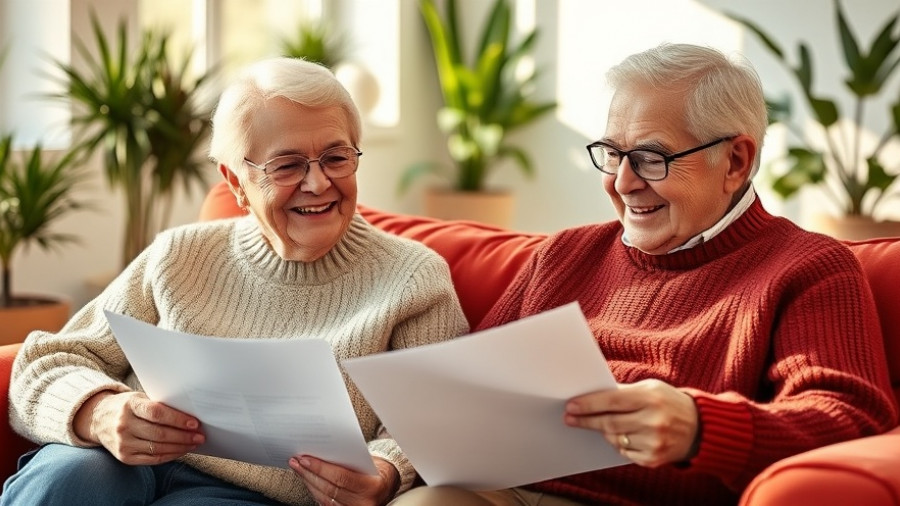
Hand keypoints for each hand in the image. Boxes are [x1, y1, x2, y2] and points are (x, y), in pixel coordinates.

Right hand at [74, 390, 204, 464]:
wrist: (98, 419)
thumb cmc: (127, 407)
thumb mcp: (139, 398)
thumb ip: (159, 406)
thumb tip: (188, 415)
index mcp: (130, 406)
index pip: (157, 413)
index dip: (177, 419)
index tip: (194, 423)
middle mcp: (124, 425)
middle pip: (159, 433)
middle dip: (183, 436)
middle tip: (200, 436)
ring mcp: (123, 443)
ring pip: (157, 448)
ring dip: (180, 447)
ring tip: (194, 443)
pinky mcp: (124, 457)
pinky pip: (152, 459)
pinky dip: (169, 456)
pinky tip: (180, 451)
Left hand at [289, 455, 398, 505]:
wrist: (387, 485)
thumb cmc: (377, 469)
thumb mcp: (369, 461)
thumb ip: (349, 459)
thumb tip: (321, 451)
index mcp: (373, 486)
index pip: (341, 477)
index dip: (320, 468)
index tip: (305, 458)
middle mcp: (364, 502)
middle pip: (329, 489)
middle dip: (309, 474)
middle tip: (296, 461)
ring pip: (324, 498)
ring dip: (308, 482)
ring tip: (298, 469)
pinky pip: (325, 504)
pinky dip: (314, 491)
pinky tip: (307, 480)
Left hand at [564, 379, 698, 467]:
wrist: (700, 428)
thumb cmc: (668, 402)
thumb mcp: (650, 388)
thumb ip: (623, 391)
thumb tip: (591, 394)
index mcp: (651, 398)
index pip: (611, 401)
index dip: (588, 404)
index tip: (570, 405)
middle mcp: (653, 421)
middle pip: (609, 422)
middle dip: (586, 420)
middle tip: (569, 418)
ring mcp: (654, 442)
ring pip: (614, 438)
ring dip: (602, 432)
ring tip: (596, 424)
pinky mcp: (653, 459)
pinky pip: (624, 452)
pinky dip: (619, 444)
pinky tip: (621, 436)